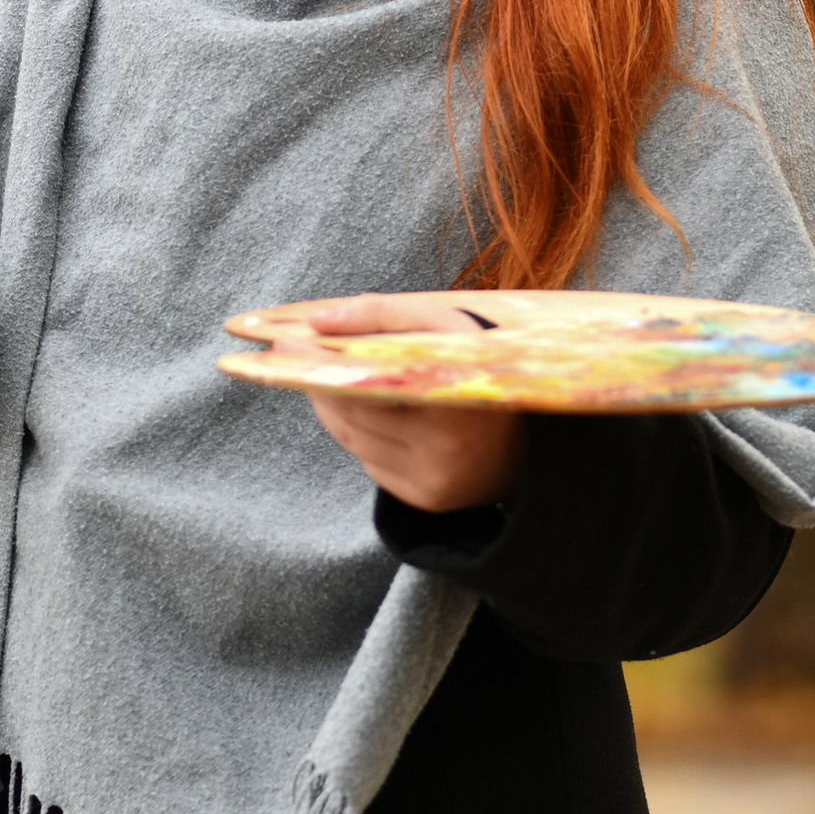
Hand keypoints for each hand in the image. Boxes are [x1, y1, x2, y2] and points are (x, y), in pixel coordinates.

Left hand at [293, 293, 526, 516]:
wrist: (527, 442)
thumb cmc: (477, 369)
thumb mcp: (450, 327)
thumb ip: (386, 315)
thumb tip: (319, 321)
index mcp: (467, 385)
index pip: (381, 367)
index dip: (333, 353)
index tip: (291, 338)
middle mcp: (455, 438)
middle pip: (359, 403)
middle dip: (319, 376)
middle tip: (287, 352)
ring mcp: (439, 475)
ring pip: (355, 433)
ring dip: (327, 402)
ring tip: (315, 375)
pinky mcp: (426, 498)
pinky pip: (367, 458)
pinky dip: (351, 430)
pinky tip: (349, 407)